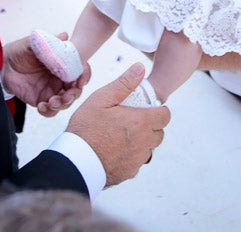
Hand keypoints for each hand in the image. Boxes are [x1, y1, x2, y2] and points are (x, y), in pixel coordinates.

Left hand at [1, 35, 89, 117]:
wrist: (1, 65)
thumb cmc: (19, 51)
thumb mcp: (33, 44)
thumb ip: (48, 41)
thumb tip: (65, 36)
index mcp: (61, 64)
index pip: (79, 71)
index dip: (84, 76)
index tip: (80, 80)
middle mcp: (59, 78)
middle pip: (75, 90)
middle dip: (74, 94)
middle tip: (66, 95)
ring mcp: (50, 90)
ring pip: (65, 102)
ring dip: (62, 104)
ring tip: (52, 102)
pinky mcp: (40, 100)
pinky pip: (50, 111)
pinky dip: (49, 111)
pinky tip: (42, 106)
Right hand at [66, 63, 170, 185]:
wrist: (75, 161)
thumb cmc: (86, 128)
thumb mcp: (101, 99)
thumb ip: (124, 83)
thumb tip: (139, 68)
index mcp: (140, 122)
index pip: (165, 116)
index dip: (158, 110)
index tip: (147, 109)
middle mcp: (143, 142)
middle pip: (159, 133)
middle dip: (151, 126)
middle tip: (133, 121)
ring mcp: (137, 160)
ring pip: (149, 148)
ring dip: (142, 141)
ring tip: (123, 135)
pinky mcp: (129, 172)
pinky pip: (138, 162)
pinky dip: (132, 155)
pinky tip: (116, 150)